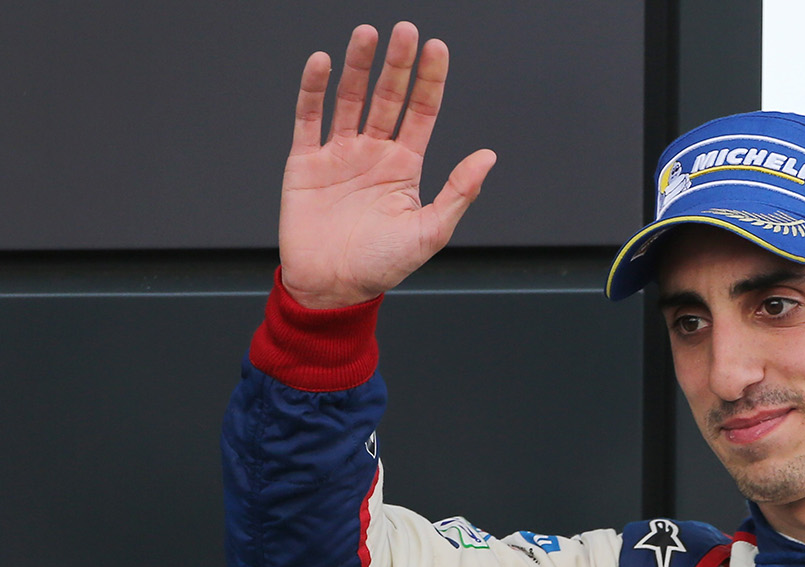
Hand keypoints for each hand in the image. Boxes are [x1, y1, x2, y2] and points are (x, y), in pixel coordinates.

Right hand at [279, 24, 496, 308]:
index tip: (437, 49)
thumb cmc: (381, 267)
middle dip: (397, 64)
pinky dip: (313, 89)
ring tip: (368, 35)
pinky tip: (323, 63)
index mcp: (405, 167)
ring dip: (359, 66)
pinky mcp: (305, 161)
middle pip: (388, 97)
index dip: (429, 81)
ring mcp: (339, 154)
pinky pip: (308, 117)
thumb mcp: (429, 232)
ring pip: (350, 99)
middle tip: (406, 31)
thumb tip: (489, 157)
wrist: (332, 287)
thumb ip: (459, 192)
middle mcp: (373, 153)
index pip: (421, 113)